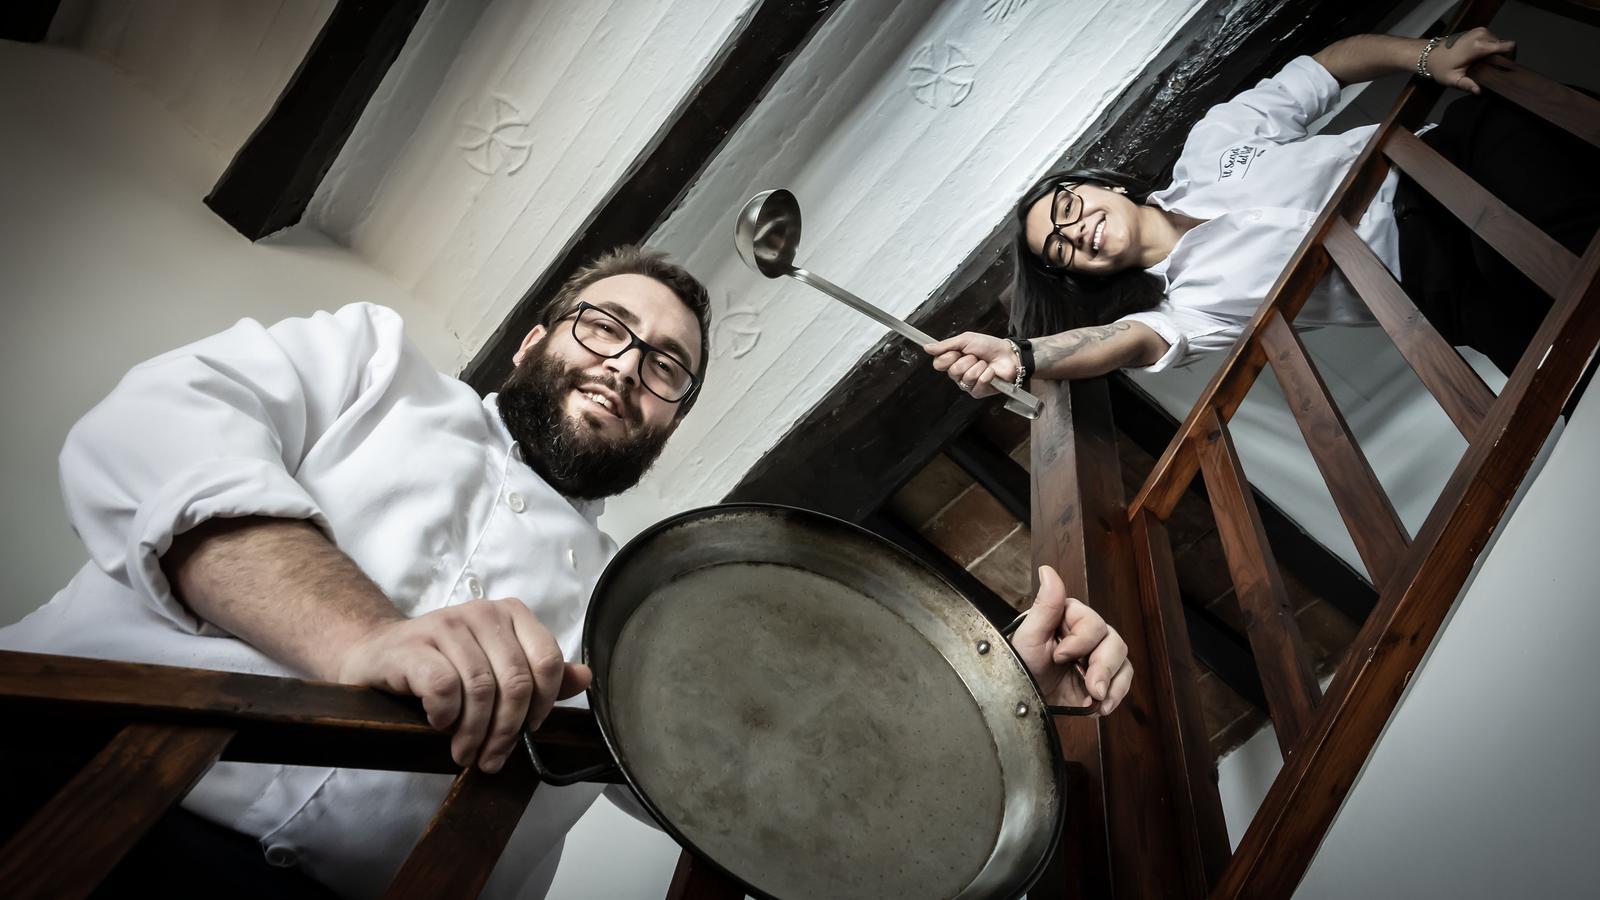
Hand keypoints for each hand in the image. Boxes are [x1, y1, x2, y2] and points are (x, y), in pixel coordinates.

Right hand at [335, 598, 590, 772]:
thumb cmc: (443, 666)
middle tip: (492, 758)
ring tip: (465, 752)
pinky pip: (444, 687)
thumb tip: (586, 678)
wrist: (377, 656)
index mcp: (512, 615)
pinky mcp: (414, 644)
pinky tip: (439, 723)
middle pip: (516, 681)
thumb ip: (540, 673)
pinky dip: (446, 715)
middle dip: (508, 730)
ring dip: (475, 732)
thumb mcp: (495, 667)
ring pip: (481, 689)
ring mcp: (447, 624)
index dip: (544, 704)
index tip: (529, 732)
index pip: (548, 660)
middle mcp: (483, 613)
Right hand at [924, 332, 1018, 398]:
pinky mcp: (979, 392)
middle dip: (967, 360)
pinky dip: (987, 373)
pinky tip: (991, 371)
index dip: (948, 356)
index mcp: (952, 362)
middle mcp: (958, 375)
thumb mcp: (965, 340)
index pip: (938, 364)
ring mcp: (968, 385)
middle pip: (953, 371)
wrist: (1008, 354)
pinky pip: (978, 383)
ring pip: (966, 377)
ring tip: (985, 363)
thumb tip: (926, 347)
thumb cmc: (988, 346)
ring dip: (979, 366)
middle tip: (976, 356)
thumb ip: (945, 345)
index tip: (958, 351)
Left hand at [1010, 566, 1132, 714]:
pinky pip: (1123, 679)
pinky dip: (1116, 694)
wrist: (1021, 705)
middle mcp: (1086, 634)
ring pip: (1122, 659)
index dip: (1081, 641)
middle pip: (1113, 641)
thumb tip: (1048, 571)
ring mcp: (1095, 656)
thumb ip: (1044, 606)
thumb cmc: (1018, 667)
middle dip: (1103, 666)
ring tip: (1096, 698)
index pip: (1092, 622)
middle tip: (1090, 687)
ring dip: (1112, 681)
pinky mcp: (1102, 679)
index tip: (1060, 657)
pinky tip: (1101, 706)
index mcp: (1068, 618)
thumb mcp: (1027, 638)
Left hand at [1428, 27, 1514, 93]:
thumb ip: (1467, 84)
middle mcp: (1481, 35)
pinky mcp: (1477, 30)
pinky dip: (1489, 48)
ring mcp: (1479, 31)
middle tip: (1490, 69)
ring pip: (1498, 42)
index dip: (1510, 57)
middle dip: (1500, 57)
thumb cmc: (1440, 67)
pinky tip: (1480, 57)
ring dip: (1494, 53)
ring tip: (1484, 64)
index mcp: (1478, 46)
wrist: (1429, 55)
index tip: (1503, 67)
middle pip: (1504, 45)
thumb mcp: (1454, 79)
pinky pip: (1491, 39)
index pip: (1508, 46)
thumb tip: (1479, 91)